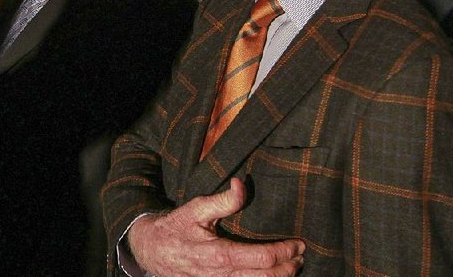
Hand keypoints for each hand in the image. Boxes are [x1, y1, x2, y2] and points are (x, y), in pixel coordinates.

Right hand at [128, 178, 304, 275]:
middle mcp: (221, 275)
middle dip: (289, 267)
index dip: (284, 252)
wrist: (151, 250)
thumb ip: (222, 200)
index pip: (262, 258)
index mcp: (219, 254)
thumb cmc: (175, 227)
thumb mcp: (195, 209)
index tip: (298, 243)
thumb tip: (242, 185)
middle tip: (302, 255)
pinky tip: (272, 275)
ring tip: (293, 266)